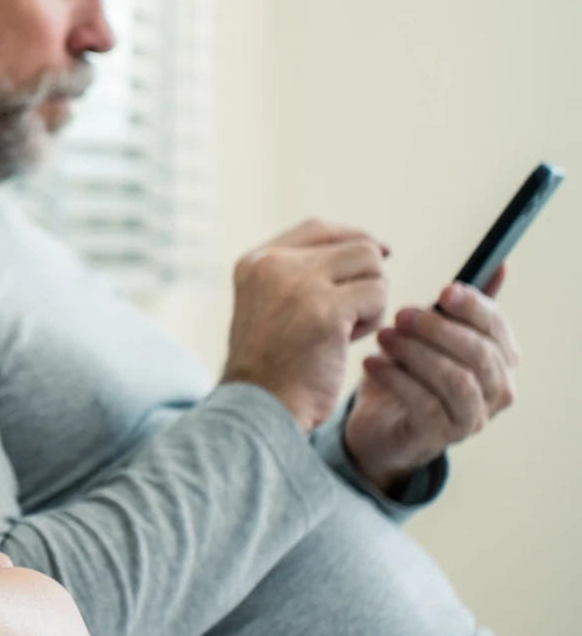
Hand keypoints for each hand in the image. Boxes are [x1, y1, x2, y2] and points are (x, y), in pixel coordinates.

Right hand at [221, 219, 390, 431]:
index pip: (317, 229)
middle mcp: (273, 264)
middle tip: (349, 317)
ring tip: (346, 331)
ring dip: (371, 299)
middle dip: (364, 280)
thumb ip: (300, 274)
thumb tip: (371, 247)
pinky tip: (347, 342)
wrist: (260, 406)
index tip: (380, 254)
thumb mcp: (270, 306)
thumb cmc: (272, 365)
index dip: (353, 237)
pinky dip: (373, 319)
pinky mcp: (325, 308)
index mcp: (254, 262)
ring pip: (371, 265)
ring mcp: (298, 283)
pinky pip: (377, 294)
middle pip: (353, 246)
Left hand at [345, 268, 520, 493]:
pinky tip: (372, 363)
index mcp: (500, 360)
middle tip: (400, 314)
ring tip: (383, 337)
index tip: (444, 291)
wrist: (377, 425)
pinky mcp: (438, 437)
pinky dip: (396, 379)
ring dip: (417, 353)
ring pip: (456, 380)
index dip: (474, 308)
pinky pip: (424, 404)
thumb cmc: (410, 374)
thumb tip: (499, 266)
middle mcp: (496, 391)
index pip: (497, 329)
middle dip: (438, 329)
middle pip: (479, 354)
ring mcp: (471, 418)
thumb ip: (460, 308)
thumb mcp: (431, 336)